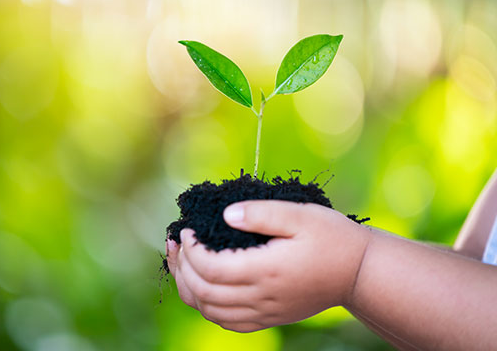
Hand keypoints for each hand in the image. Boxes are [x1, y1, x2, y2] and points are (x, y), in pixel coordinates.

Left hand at [165, 200, 370, 331]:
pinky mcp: (269, 318)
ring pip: (210, 312)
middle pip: (203, 293)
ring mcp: (265, 312)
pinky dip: (205, 307)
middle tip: (177, 242)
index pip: (211, 268)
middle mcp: (262, 297)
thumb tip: (226, 214)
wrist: (358, 273)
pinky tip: (201, 287)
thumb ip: (261, 214)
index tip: (187, 230)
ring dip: (188, 288)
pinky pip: (227, 322)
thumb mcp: (301, 215)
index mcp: (266, 270)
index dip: (190, 250)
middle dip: (182, 267)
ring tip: (180, 262)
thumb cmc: (332, 238)